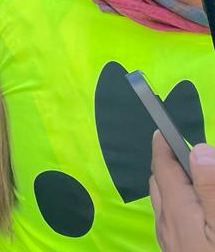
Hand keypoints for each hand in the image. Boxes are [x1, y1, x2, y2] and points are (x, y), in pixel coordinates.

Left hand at [150, 132, 214, 250]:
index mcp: (176, 209)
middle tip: (181, 149)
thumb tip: (199, 151)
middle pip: (159, 181)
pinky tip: (191, 208)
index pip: (162, 166)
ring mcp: (168, 239)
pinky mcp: (175, 250)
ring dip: (170, 183)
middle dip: (167, 162)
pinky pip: (168, 218)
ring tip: (188, 175)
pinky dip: (175, 202)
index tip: (162, 128)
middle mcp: (166, 222)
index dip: (162, 144)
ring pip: (162, 201)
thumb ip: (211, 187)